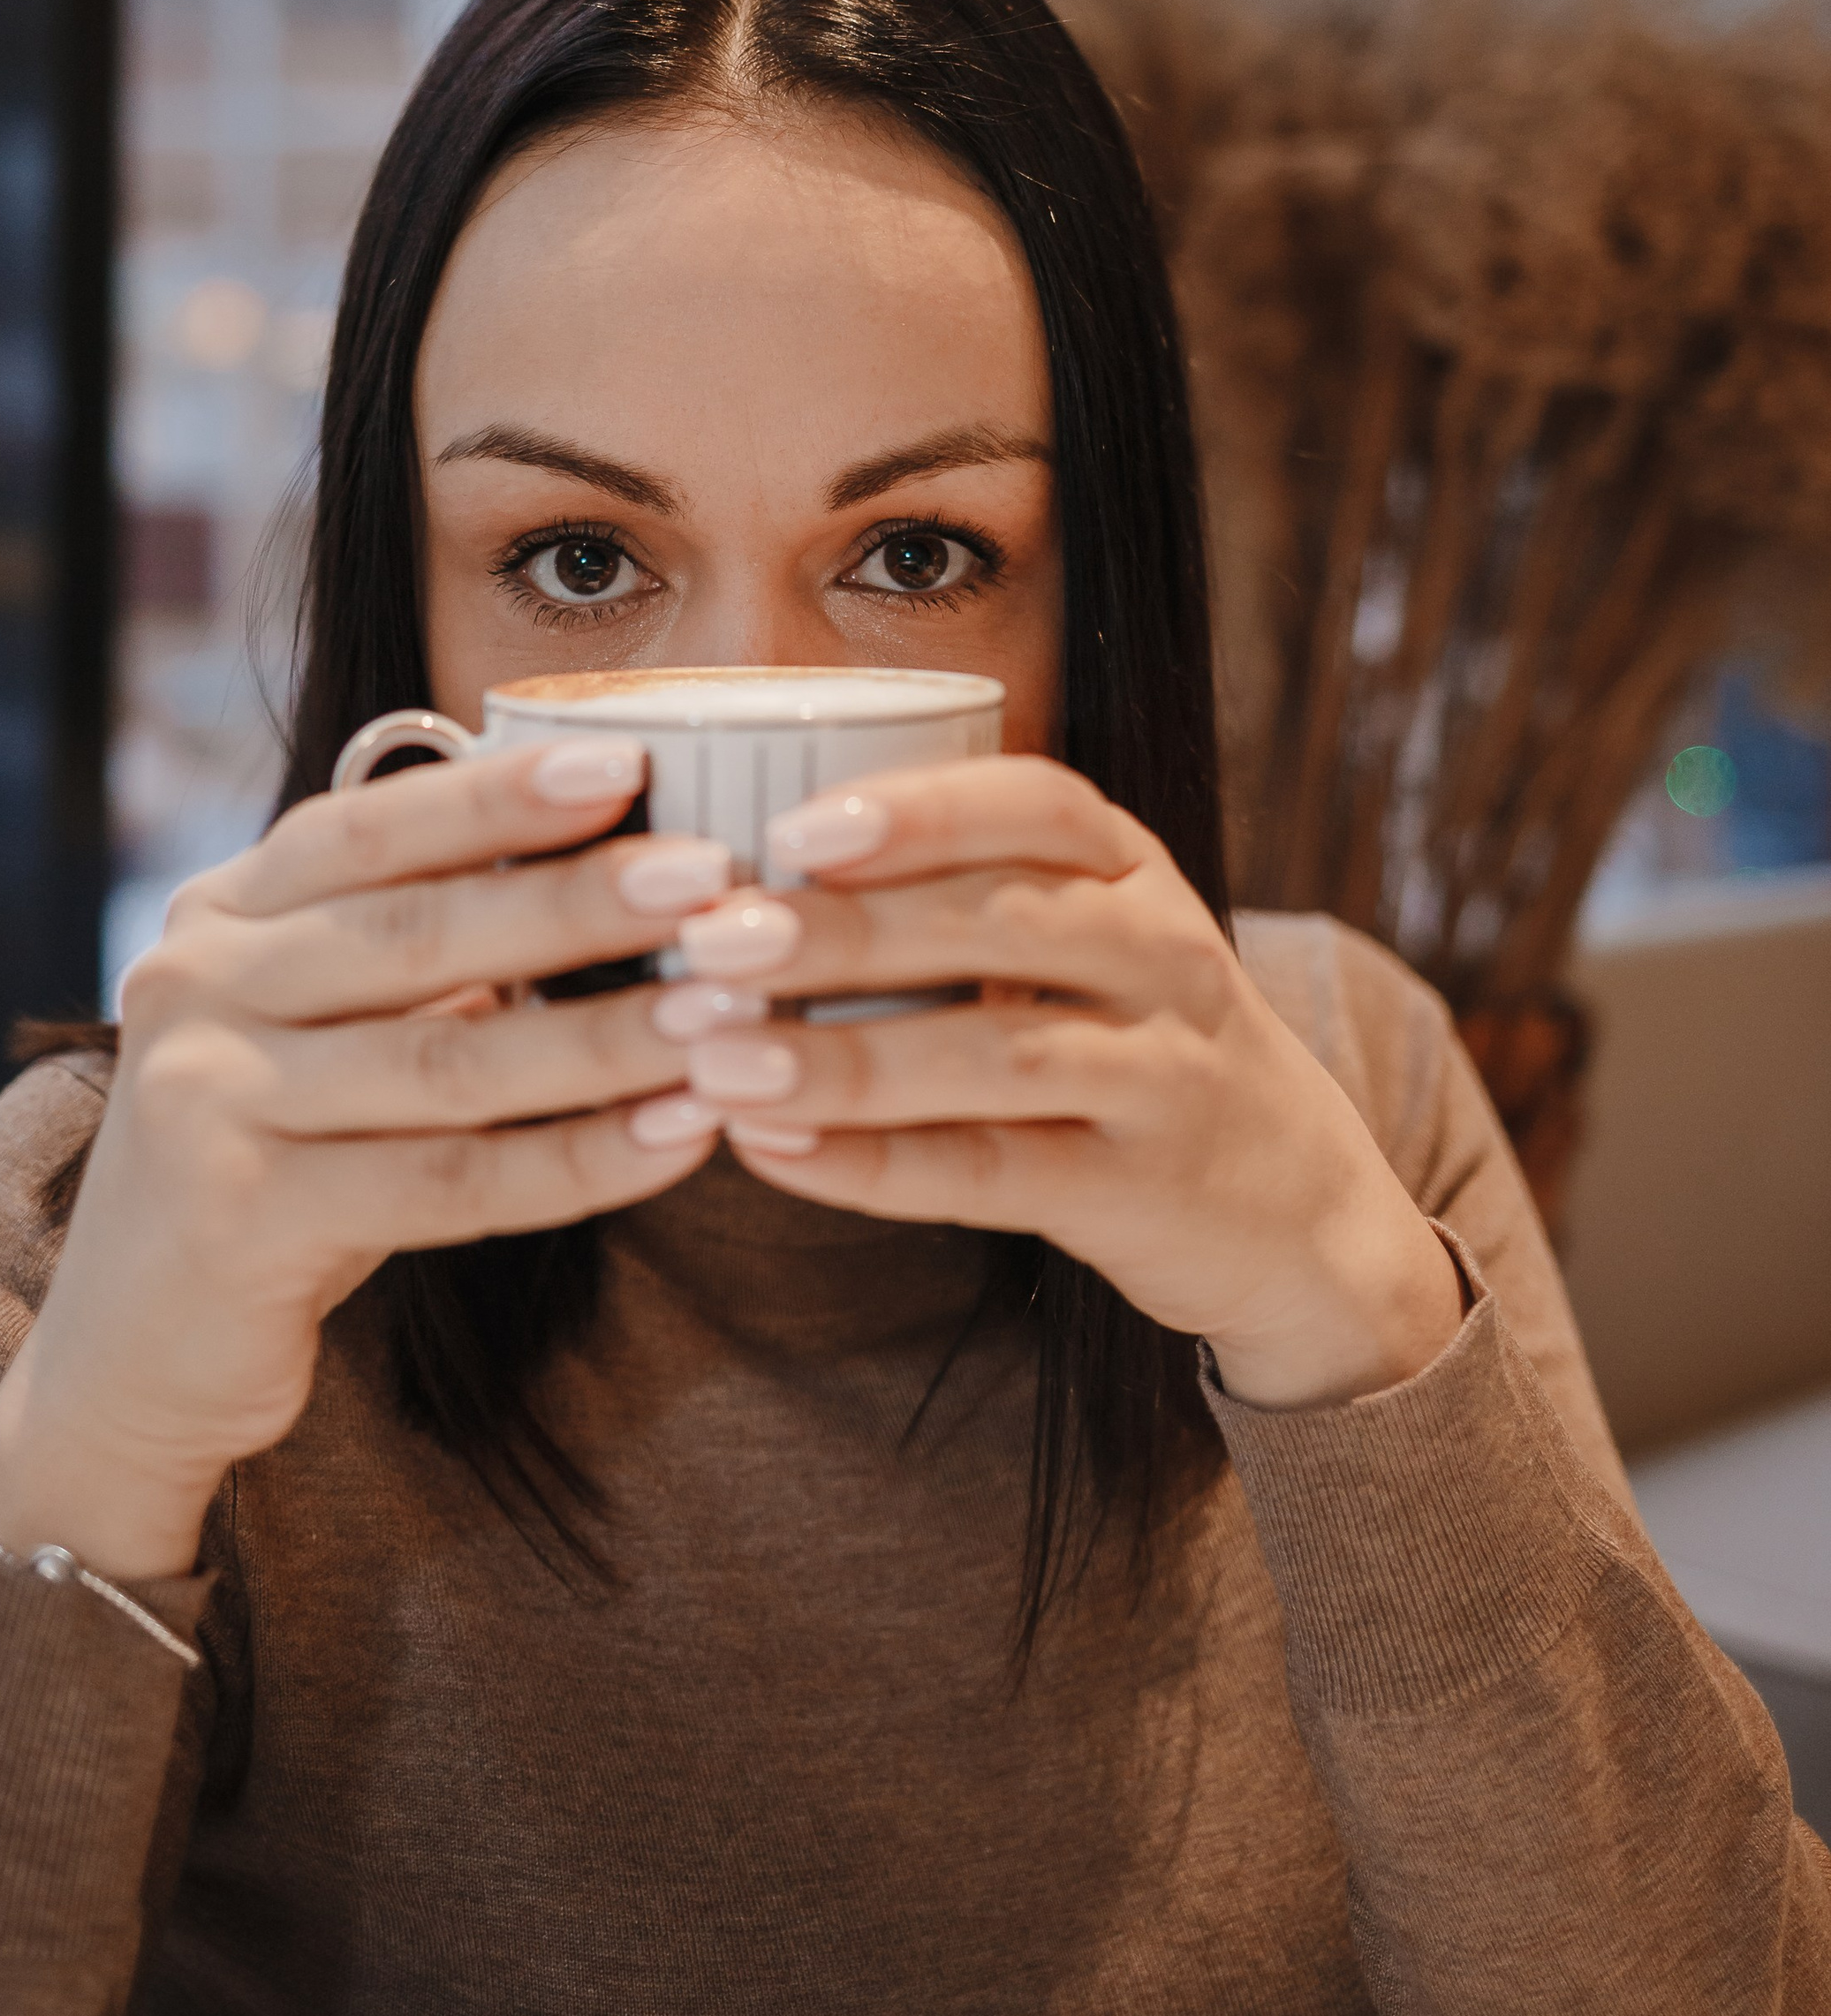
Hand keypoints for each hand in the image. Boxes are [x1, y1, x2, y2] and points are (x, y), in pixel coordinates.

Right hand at [0, 741, 733, 1577]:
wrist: (132, 1351)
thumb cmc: (274, 1162)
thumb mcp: (314, 1030)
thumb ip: (411, 950)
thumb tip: (606, 861)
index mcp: (219, 916)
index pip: (367, 828)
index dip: (495, 794)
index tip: (625, 762)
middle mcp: (195, 989)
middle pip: (415, 931)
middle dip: (575, 899)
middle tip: (710, 875)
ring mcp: (207, 1103)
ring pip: (449, 1062)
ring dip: (606, 1037)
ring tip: (728, 1011)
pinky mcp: (243, 1221)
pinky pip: (450, 1185)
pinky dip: (579, 1162)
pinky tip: (682, 1137)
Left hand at [656, 756, 1463, 1410]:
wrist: (1301, 1209)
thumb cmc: (1134, 1043)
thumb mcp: (1089, 939)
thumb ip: (959, 894)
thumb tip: (743, 868)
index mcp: (1133, 872)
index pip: (1038, 806)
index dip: (918, 810)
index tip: (795, 826)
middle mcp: (1165, 958)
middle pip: (1002, 925)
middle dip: (846, 929)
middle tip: (715, 938)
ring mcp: (1164, 1078)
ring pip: (998, 1057)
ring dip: (845, 1059)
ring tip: (719, 1061)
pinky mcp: (1139, 1193)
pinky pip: (993, 1174)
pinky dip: (874, 1167)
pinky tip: (772, 1152)